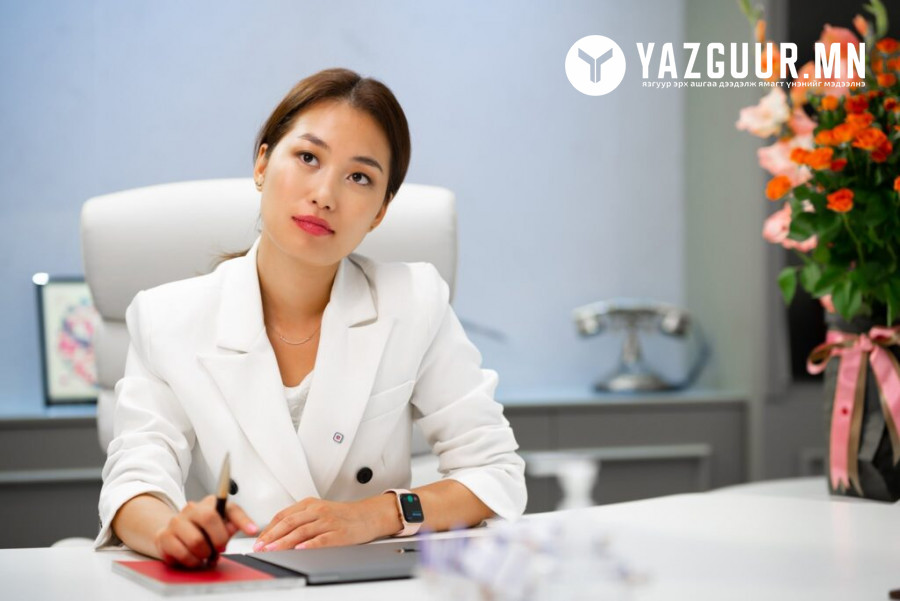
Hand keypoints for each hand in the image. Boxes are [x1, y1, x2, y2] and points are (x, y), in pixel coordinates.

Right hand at [153, 495, 257, 568]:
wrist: (172, 533)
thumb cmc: (201, 530)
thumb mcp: (219, 526)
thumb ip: (232, 527)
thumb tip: (246, 528)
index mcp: (211, 504)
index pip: (230, 508)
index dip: (243, 520)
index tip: (253, 531)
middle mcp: (193, 508)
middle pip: (209, 518)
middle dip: (218, 540)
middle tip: (219, 549)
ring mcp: (176, 521)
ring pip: (196, 541)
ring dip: (204, 554)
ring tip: (204, 554)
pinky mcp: (164, 536)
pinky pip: (183, 553)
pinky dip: (192, 561)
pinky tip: (193, 558)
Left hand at [254, 496, 394, 550]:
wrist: (368, 516)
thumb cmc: (343, 516)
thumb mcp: (319, 511)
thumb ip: (301, 519)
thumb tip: (277, 534)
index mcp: (310, 504)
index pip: (284, 515)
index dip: (269, 528)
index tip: (259, 540)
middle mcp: (318, 511)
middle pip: (290, 522)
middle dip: (272, 536)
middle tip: (261, 546)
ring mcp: (328, 521)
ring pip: (302, 531)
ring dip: (284, 542)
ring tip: (273, 550)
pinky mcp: (339, 533)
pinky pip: (321, 539)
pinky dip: (309, 545)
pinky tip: (300, 549)